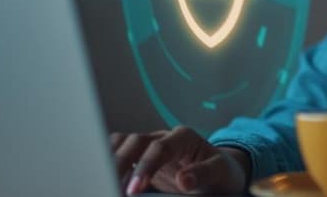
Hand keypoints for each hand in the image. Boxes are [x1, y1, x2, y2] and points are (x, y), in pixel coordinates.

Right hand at [110, 127, 249, 194]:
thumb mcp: (220, 172)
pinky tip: (109, 182)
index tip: (135, 189)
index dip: (145, 167)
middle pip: (134, 141)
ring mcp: (150, 147)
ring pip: (122, 144)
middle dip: (120, 163)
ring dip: (111, 161)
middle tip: (111, 187)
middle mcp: (164, 137)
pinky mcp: (141, 159)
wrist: (219, 174)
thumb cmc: (221, 172)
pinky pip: (120, 155)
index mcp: (184, 137)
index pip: (159, 147)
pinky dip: (110, 165)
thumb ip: (204, 173)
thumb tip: (184, 179)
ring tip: (105, 184)